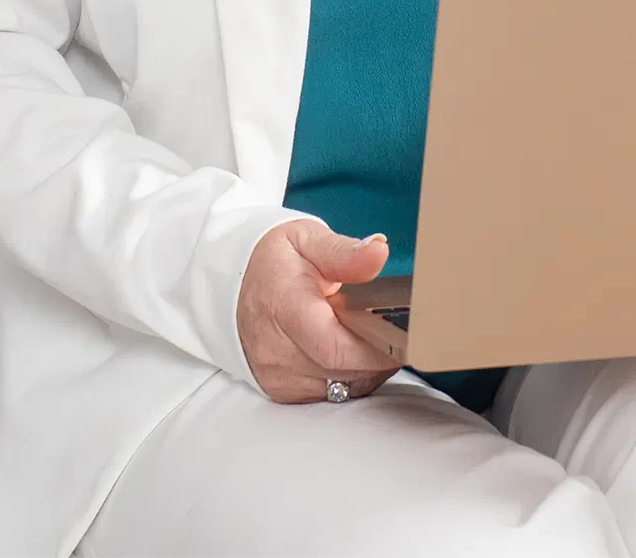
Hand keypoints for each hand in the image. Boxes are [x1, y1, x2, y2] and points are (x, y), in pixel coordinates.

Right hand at [236, 219, 401, 403]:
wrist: (229, 283)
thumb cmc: (273, 260)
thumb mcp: (307, 239)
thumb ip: (345, 252)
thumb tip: (379, 252)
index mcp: (283, 308)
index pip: (335, 346)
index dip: (376, 348)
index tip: (406, 334)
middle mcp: (275, 351)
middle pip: (343, 371)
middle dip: (378, 355)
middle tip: (401, 331)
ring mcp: (277, 376)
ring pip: (340, 388)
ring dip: (366, 369)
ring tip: (377, 337)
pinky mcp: (281, 391)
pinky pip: (329, 395)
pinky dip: (349, 377)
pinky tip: (356, 352)